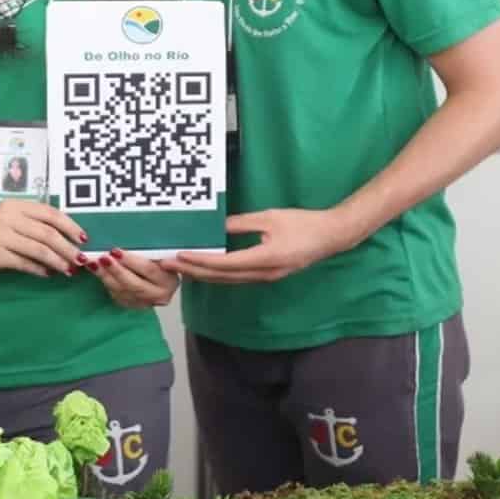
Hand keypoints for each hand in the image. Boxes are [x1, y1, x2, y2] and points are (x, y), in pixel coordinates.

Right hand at [0, 200, 84, 277]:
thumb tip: (66, 239)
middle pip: (47, 233)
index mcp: (14, 206)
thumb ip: (32, 225)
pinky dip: (39, 270)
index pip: (49, 213)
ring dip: (58, 261)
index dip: (69, 226)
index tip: (83, 239)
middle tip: (81, 260)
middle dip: (68, 248)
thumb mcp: (8, 222)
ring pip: (39, 249)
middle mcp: (7, 217)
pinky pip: (24, 263)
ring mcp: (0, 235)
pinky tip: (48, 274)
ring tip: (69, 270)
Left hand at [87, 248, 178, 309]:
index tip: (116, 251)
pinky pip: (116, 295)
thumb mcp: (159, 255)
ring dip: (105, 276)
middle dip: (116, 270)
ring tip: (93, 263)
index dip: (131, 261)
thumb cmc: (159, 262)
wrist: (161, 279)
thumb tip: (125, 246)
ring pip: (122, 291)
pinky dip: (105, 282)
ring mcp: (145, 303)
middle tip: (102, 258)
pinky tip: (96, 271)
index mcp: (169, 280)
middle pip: (134, 284)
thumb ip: (148, 252)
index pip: (148, 270)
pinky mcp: (132, 305)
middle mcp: (158, 295)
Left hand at [165, 208, 352, 284]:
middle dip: (193, 272)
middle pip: (221, 277)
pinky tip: (204, 268)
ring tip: (180, 268)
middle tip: (168, 265)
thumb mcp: (269, 218)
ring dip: (203, 275)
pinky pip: (236, 278)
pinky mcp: (267, 275)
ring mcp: (265, 278)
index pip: (224, 264)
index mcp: (264, 259)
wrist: (331, 237)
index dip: (200, 261)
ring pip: (227, 281)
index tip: (179, 257)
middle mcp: (263, 274)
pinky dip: (217, 274)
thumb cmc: (303, 224)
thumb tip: (216, 227)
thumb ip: (241, 223)